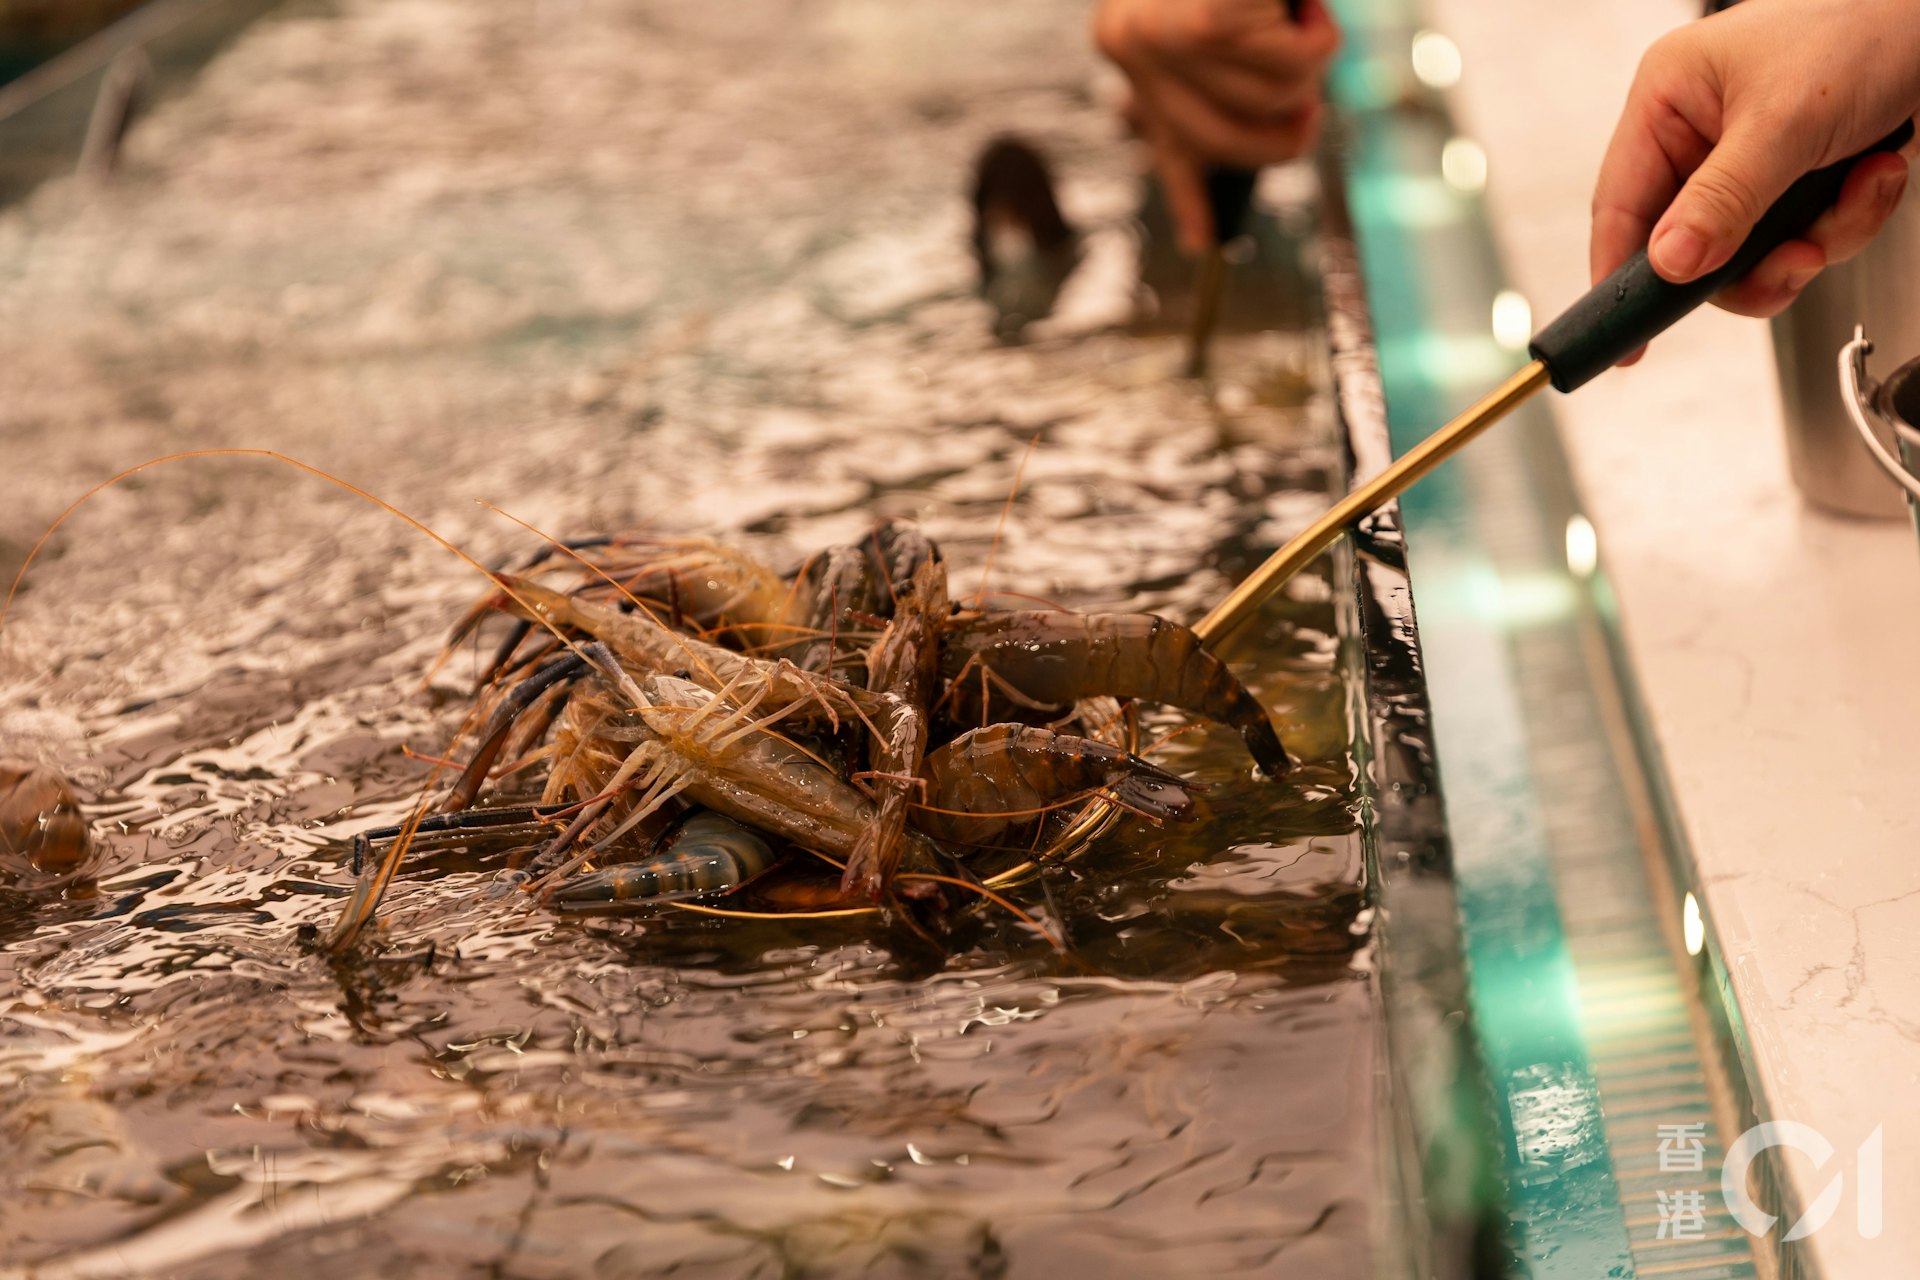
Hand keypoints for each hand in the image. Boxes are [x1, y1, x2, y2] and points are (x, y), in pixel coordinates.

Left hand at [1093, 0, 1339, 252]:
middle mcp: (1135, 46)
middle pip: (1227, 141)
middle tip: (1311, 103)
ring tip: (1307, 24)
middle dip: (1287, 130)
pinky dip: (1320, 36)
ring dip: (1310, 66)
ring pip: (1273, 99)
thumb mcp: (1209, 11)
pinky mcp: (1205, 27)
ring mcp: (1163, 41)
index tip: (1200, 245)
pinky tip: (1309, 10)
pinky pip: (1295, 65)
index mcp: (1131, 42)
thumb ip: (1217, 65)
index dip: (1188, 200)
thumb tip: (1256, 120)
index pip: (1163, 140)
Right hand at [1592, 0, 1919, 343]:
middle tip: (1795, 258)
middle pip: (1690, 246)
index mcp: (1670, 100)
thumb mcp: (1784, 121)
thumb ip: (1722, 201)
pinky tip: (1875, 173)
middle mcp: (1702, 134)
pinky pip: (1804, 236)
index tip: (1625, 338)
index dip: (1620, 275)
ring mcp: (1753, 160)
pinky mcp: (1800, 177)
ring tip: (1855, 193)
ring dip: (1815, 238)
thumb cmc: (1865, 24)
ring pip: (1752, 252)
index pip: (1622, 206)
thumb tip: (1670, 264)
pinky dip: (1849, 219)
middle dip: (1752, 261)